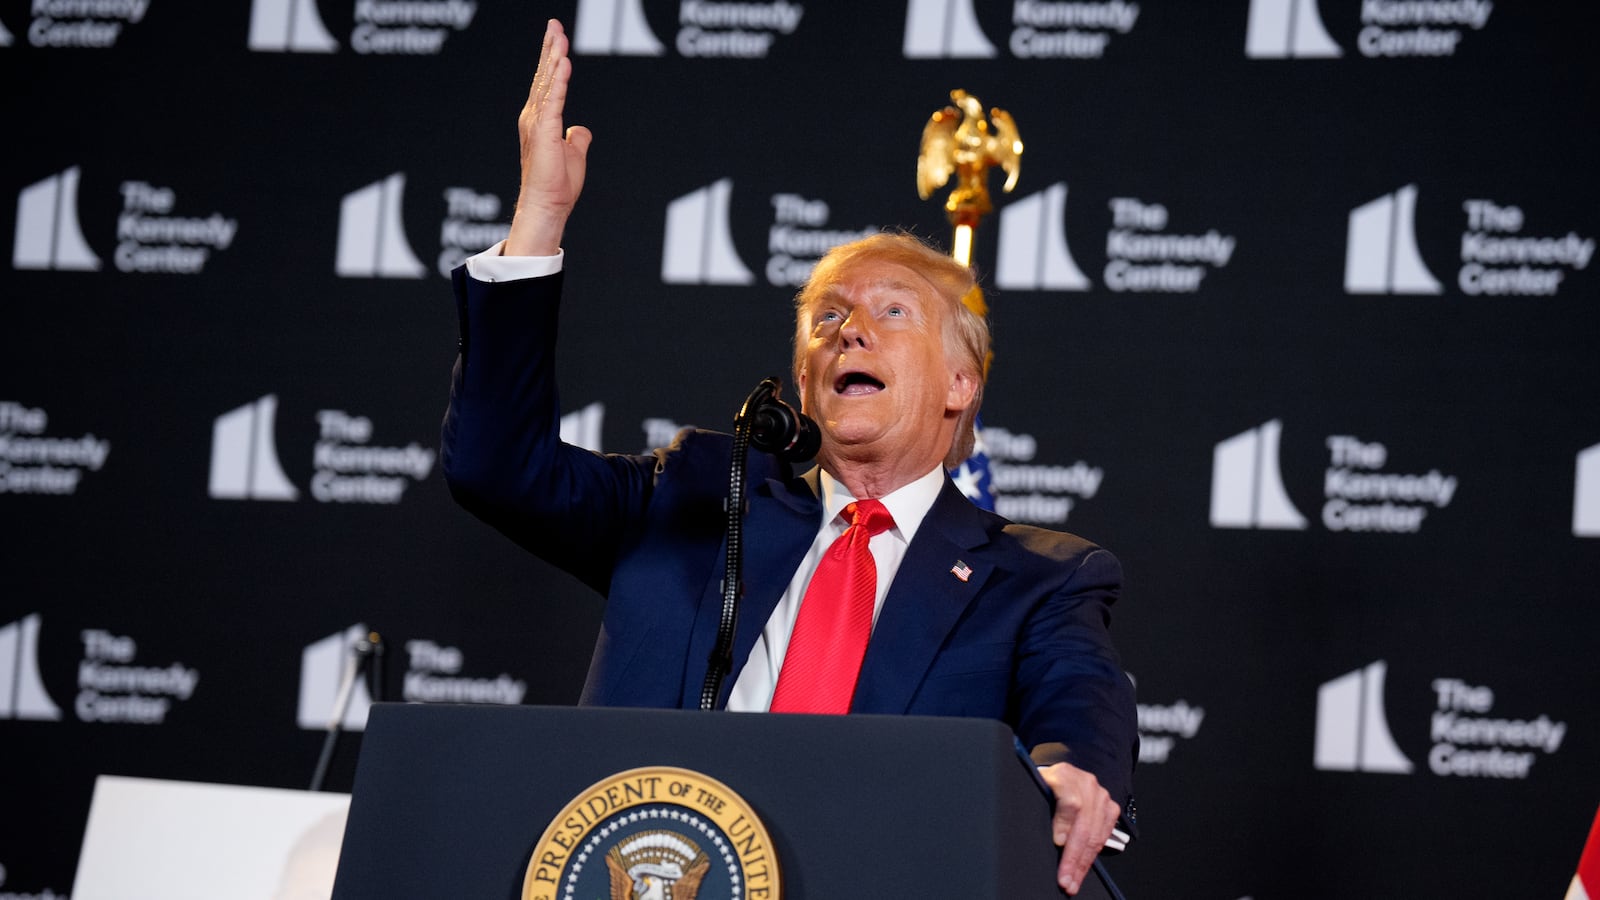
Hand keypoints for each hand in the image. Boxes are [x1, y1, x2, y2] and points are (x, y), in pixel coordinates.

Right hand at [506, 19, 592, 256]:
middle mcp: (534, 116)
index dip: (551, 57)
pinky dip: (559, 81)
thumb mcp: (573, 153)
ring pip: (548, 83)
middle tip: (555, 24)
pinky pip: (554, 100)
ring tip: (559, 36)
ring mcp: (538, 122)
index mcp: (540, 119)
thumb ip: (577, 138)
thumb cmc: (557, 184)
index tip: (556, 35)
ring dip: (554, 58)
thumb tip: (581, 129)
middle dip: (550, 48)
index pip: (547, 82)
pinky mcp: (545, 131)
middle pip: (544, 76)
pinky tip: (563, 63)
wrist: (548, 205)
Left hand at [1037, 761, 1119, 894]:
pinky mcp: (1110, 807)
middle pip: (1084, 824)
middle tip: (1065, 877)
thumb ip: (1035, 803)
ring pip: (1095, 834)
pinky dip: (1093, 854)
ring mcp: (1100, 795)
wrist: (1061, 777)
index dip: (1065, 824)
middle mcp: (1086, 784)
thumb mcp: (1034, 789)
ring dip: (1084, 862)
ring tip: (1073, 879)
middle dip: (1074, 856)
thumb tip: (1031, 830)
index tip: (1058, 843)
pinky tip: (1084, 867)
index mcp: (1063, 775)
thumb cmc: (1044, 785)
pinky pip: (1104, 835)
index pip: (1070, 802)